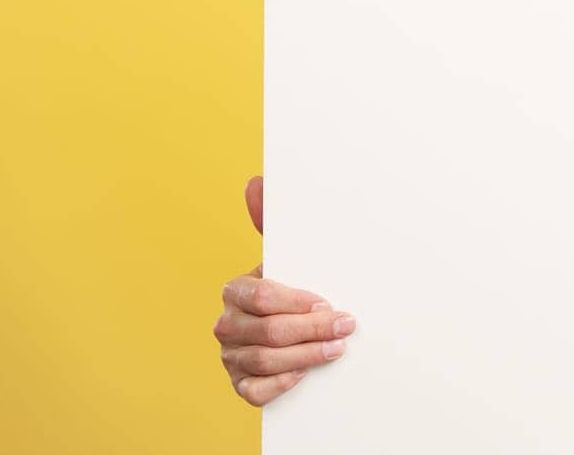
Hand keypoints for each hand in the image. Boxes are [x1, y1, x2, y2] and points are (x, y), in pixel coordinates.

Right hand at [212, 175, 356, 405]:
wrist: (290, 325)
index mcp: (235, 290)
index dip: (297, 302)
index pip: (261, 297)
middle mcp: (226, 324)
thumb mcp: (287, 255)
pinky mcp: (240, 383)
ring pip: (265, 361)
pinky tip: (305, 372)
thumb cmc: (292, 285)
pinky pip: (254, 392)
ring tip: (338, 348)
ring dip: (307, 355)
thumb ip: (271, 220)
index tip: (329, 303)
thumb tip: (256, 182)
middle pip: (268, 331)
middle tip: (347, 326)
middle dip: (312, 330)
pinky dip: (281, 384)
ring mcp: (230, 356)